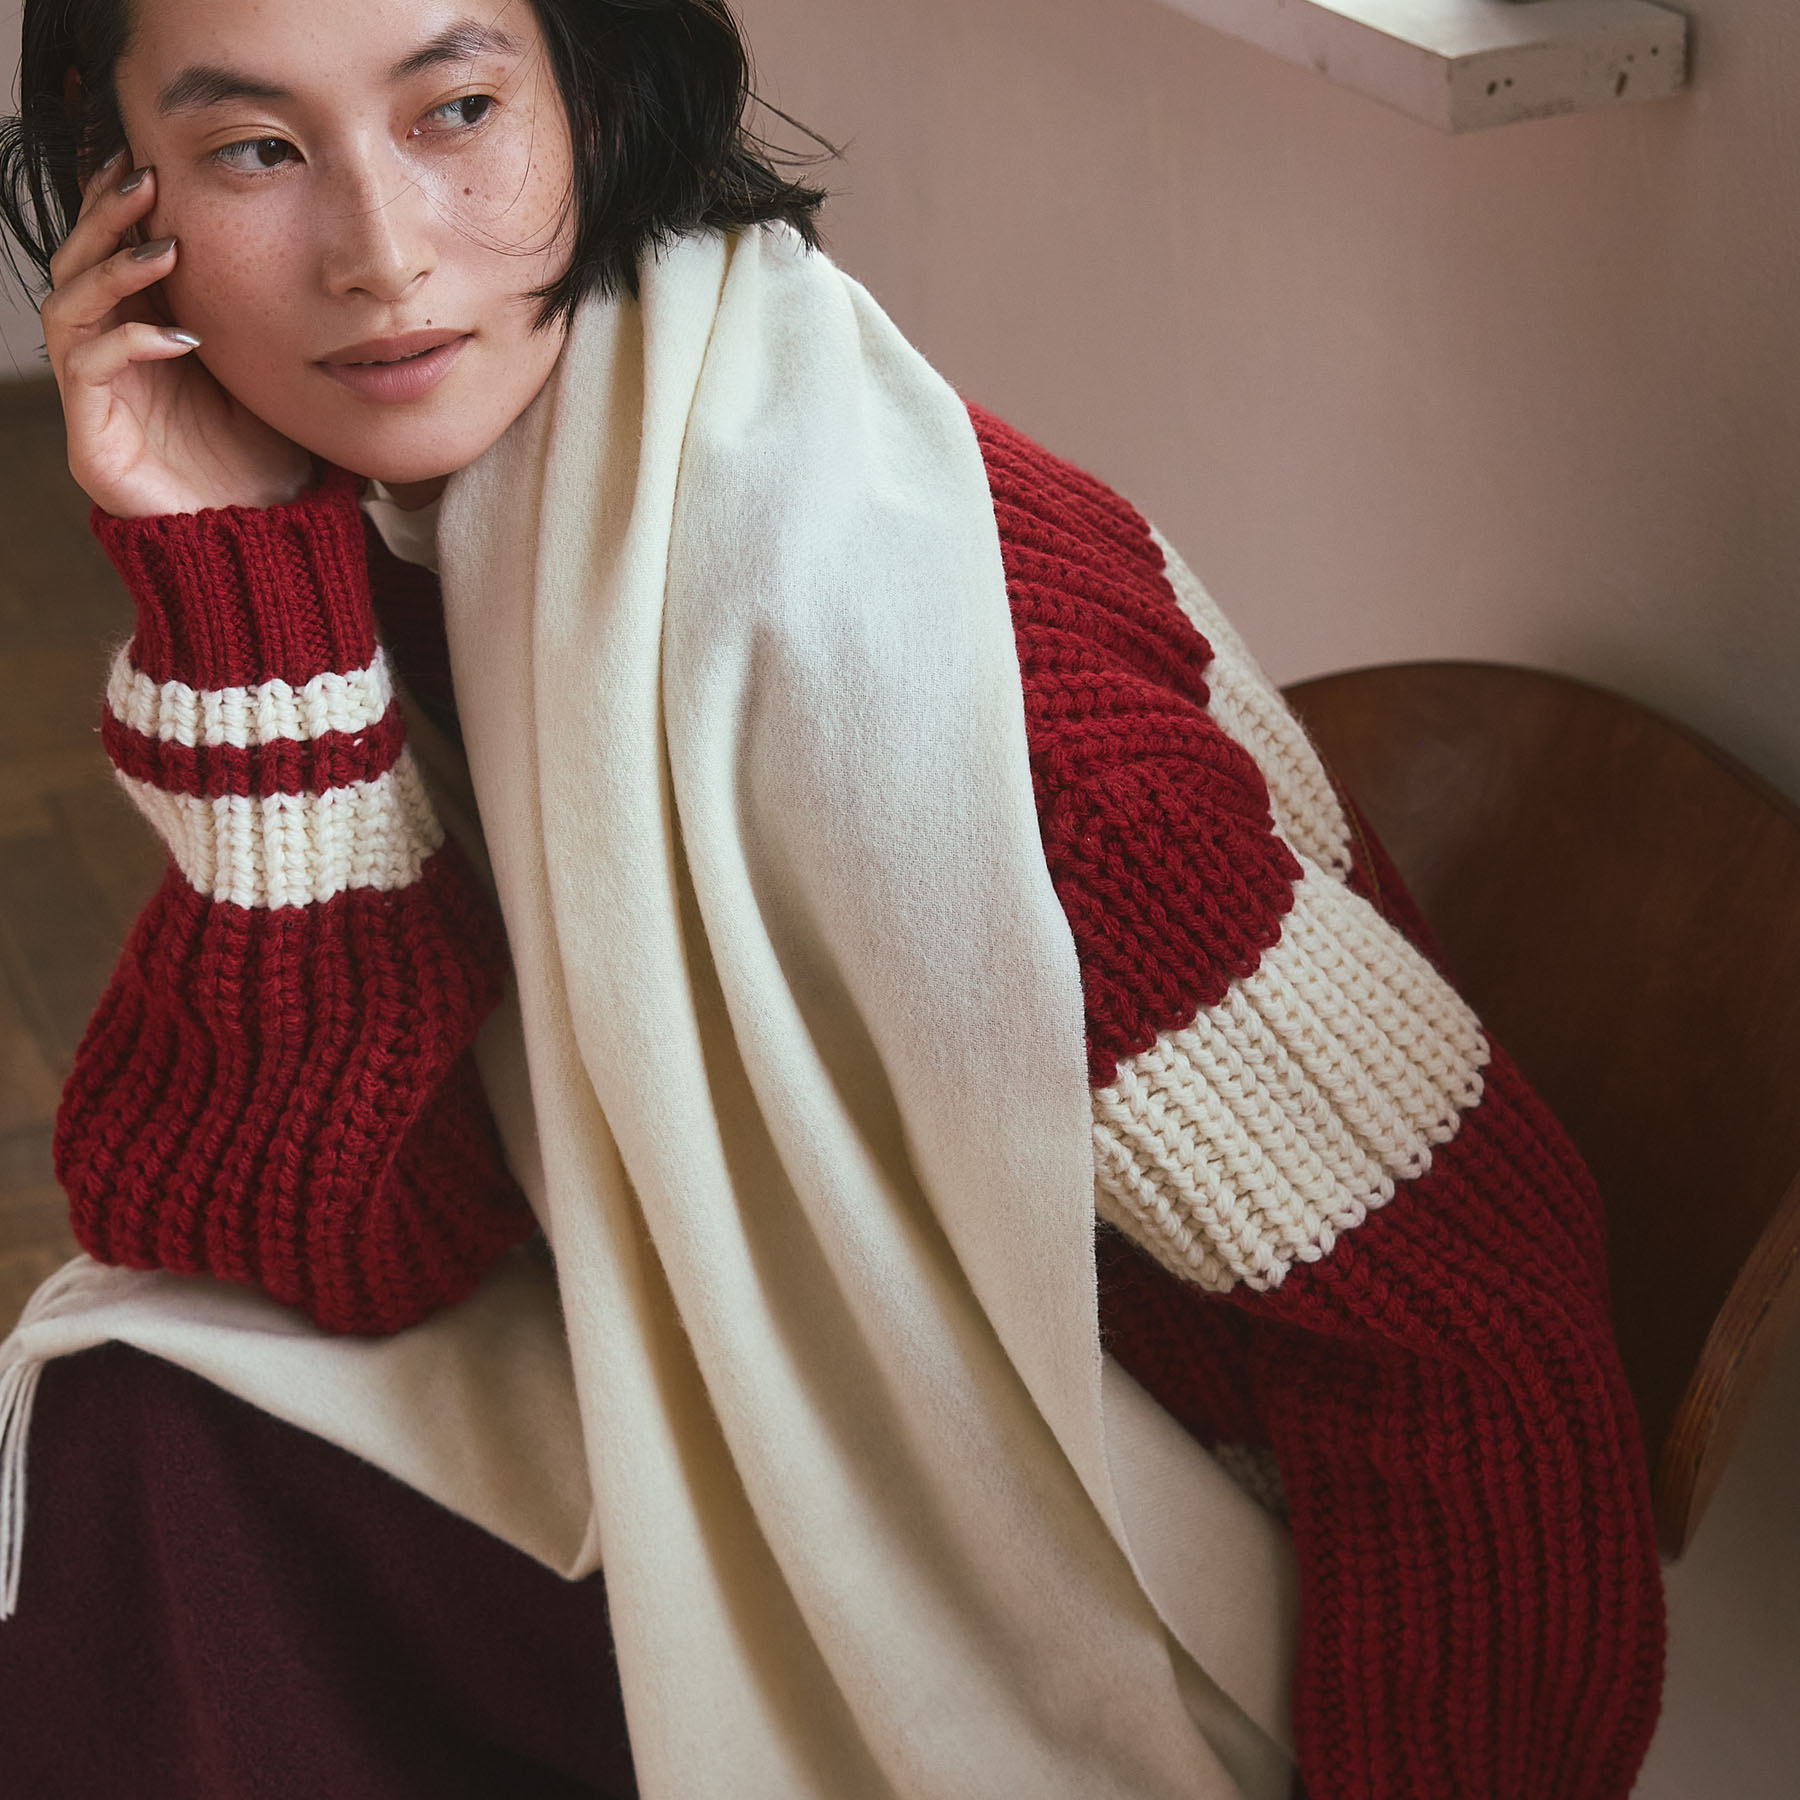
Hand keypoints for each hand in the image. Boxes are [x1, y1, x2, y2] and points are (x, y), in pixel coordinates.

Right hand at [41, 158, 315, 518]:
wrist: (266, 543)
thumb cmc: (269, 462)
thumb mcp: (267, 373)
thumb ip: (251, 317)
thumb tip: (290, 248)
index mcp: (142, 339)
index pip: (111, 257)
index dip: (119, 207)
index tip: (150, 162)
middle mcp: (108, 363)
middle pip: (76, 268)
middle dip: (105, 219)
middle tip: (145, 181)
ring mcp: (95, 403)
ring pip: (67, 308)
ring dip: (112, 269)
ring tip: (163, 248)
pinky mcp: (93, 443)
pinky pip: (86, 369)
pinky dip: (128, 341)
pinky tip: (178, 336)